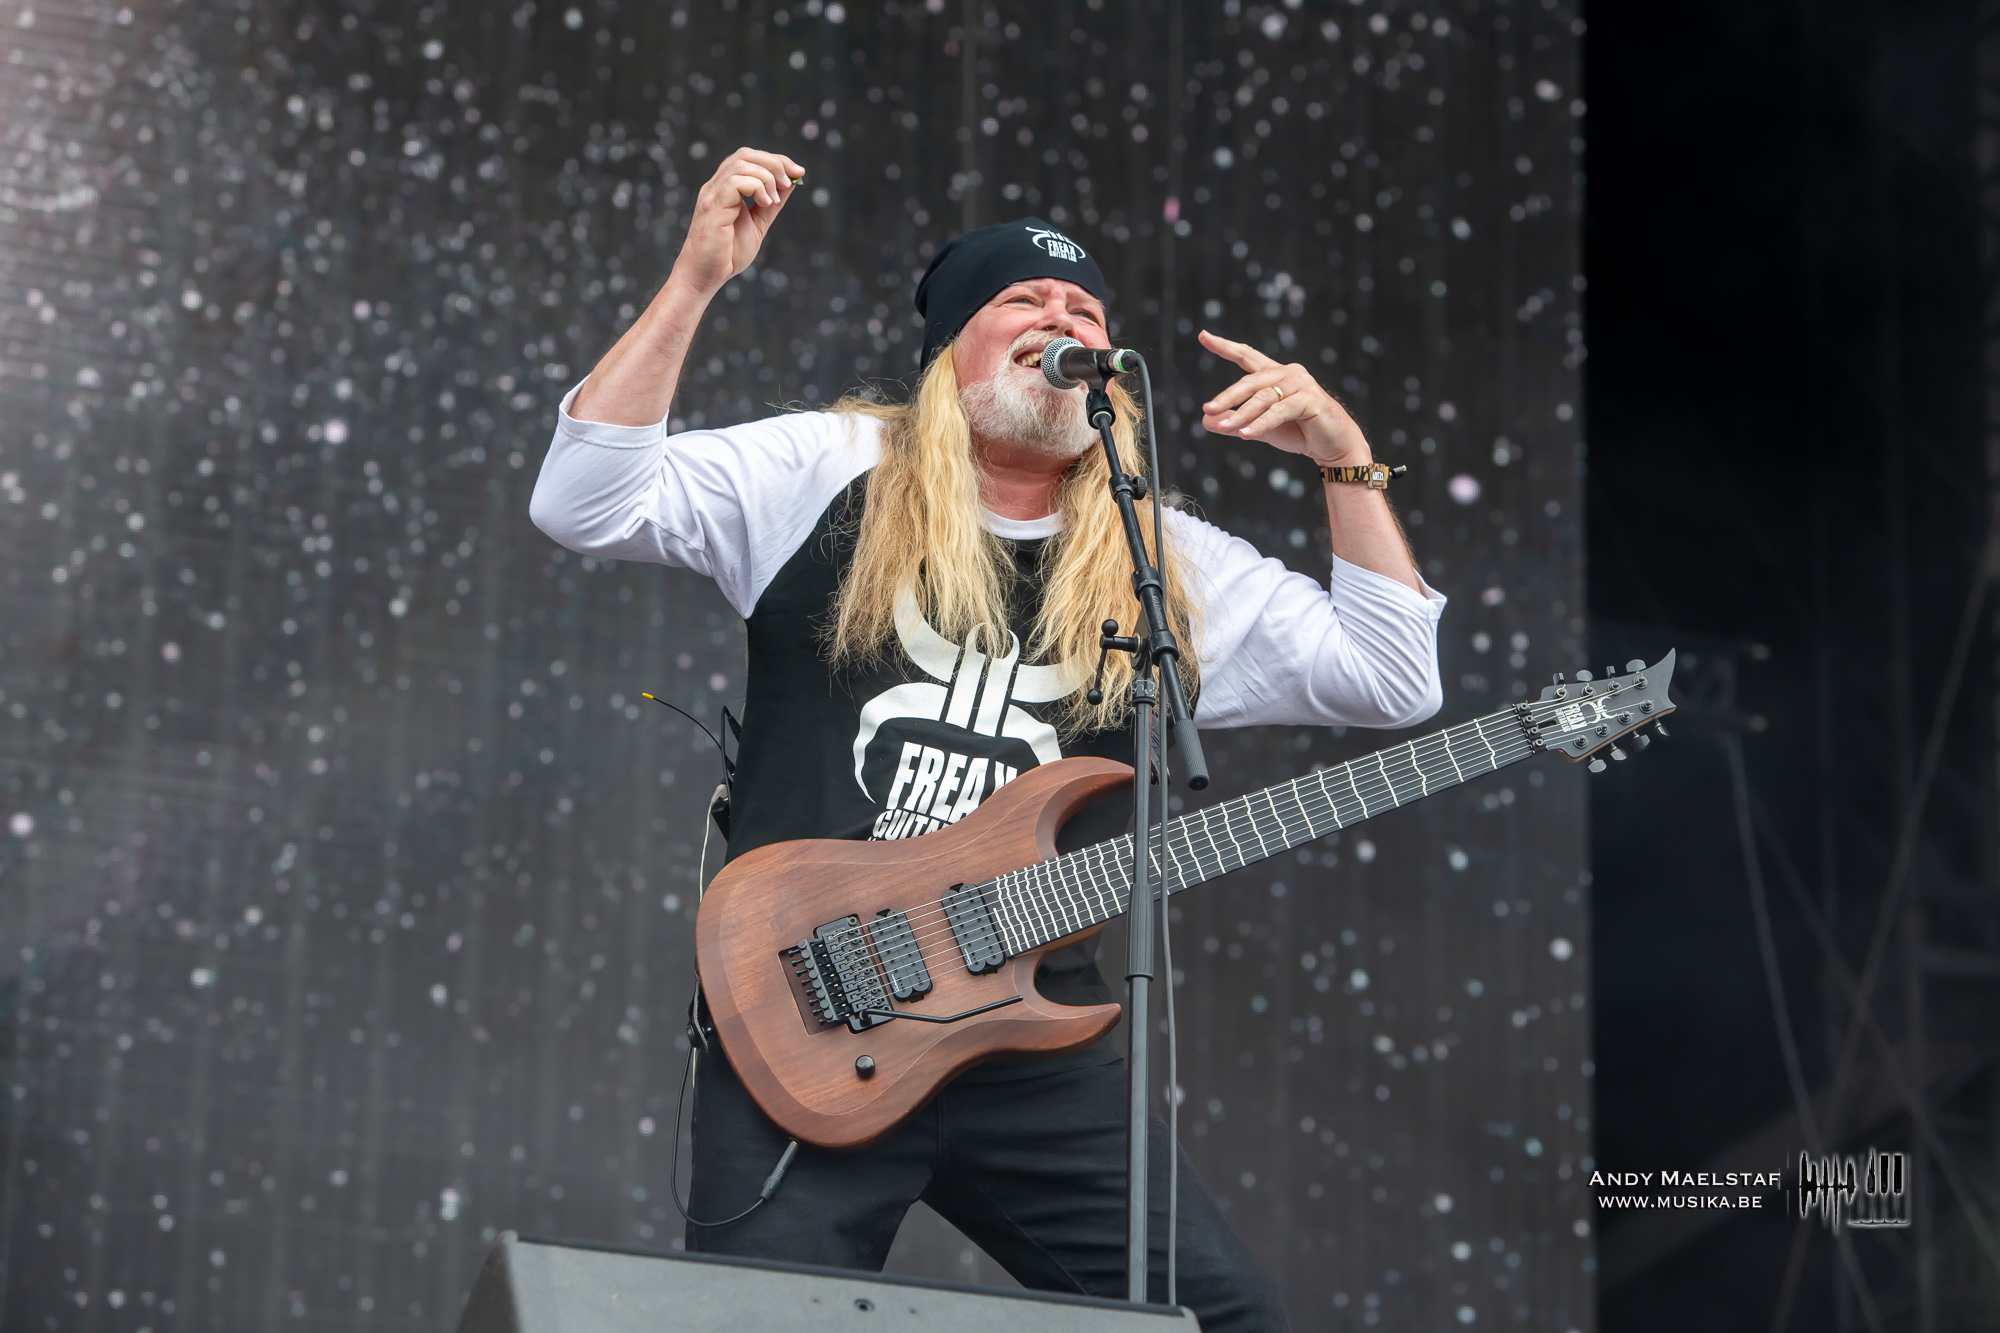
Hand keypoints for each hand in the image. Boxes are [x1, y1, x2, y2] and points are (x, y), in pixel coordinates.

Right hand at [671, 147, 805, 296]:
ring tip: (774, 199)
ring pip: (741, 164)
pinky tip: (766, 202)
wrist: (706, 276)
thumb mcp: (758, 224)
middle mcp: (716, 186)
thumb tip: (790, 181)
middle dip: (774, 162)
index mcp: (725, 187)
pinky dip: (756, 187)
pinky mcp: (713, 207)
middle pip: (745, 155)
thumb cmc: (728, 254)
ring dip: (767, 177)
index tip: (798, 171)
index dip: (775, 159)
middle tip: (789, 181)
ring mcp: (713, 195)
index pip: (749, 158)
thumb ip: (771, 203)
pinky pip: (734, 182)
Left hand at [1198, 330, 1366, 467]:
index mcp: (1276, 375)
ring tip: (1223, 427)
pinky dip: (1260, 423)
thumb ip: (1236, 423)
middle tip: (1207, 408)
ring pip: (1263, 398)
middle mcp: (1289, 373)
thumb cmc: (1300, 433)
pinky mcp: (1311, 399)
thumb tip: (1206, 420)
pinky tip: (1244, 434)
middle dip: (1227, 397)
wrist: (1334, 447)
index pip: (1247, 356)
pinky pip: (1279, 411)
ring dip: (1241, 415)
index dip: (1225, 347)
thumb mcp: (1260, 428)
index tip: (1203, 335)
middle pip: (1250, 382)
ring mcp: (1302, 384)